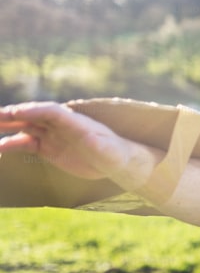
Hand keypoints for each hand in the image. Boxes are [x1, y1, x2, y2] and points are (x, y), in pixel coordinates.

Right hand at [0, 102, 139, 183]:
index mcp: (75, 121)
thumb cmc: (114, 153)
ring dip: (7, 126)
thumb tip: (92, 139)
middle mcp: (60, 124)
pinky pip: (25, 143)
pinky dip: (11, 144)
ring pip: (25, 127)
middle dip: (13, 115)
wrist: (114, 162)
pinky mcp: (47, 147)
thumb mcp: (109, 150)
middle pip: (33, 115)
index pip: (51, 111)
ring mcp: (52, 134)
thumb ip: (99, 145)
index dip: (34, 110)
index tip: (17, 113)